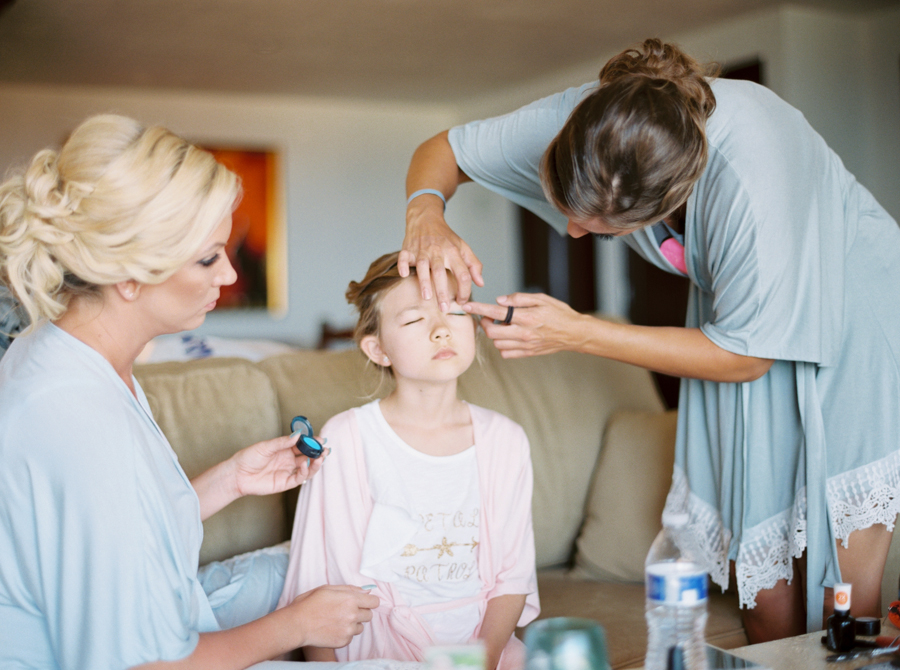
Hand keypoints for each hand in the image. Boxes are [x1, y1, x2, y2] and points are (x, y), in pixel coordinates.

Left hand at [232, 434, 325, 497]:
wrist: (237, 474)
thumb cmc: (248, 458)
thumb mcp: (266, 446)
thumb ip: (283, 442)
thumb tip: (298, 435)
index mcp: (285, 449)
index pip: (303, 445)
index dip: (312, 442)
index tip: (320, 439)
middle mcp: (289, 460)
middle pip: (308, 456)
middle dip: (318, 453)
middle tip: (324, 450)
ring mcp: (288, 471)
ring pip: (307, 468)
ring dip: (315, 463)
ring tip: (320, 458)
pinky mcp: (285, 483)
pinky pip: (299, 478)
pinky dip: (305, 473)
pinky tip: (306, 466)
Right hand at [287, 585, 378, 648]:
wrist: (297, 624)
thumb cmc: (310, 603)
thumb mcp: (328, 588)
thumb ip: (349, 589)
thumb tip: (365, 592)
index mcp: (351, 599)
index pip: (374, 602)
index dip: (370, 601)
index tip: (365, 602)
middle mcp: (353, 615)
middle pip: (369, 615)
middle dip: (361, 612)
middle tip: (346, 610)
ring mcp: (348, 630)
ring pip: (360, 627)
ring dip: (353, 623)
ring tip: (337, 620)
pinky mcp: (343, 641)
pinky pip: (351, 636)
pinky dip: (345, 633)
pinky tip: (333, 628)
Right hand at [400, 202, 483, 308]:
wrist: (426, 218)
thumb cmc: (445, 237)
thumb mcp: (463, 247)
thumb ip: (474, 265)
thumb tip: (480, 283)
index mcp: (454, 252)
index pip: (463, 273)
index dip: (465, 289)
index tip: (462, 301)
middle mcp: (438, 251)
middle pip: (441, 272)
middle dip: (443, 291)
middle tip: (444, 308)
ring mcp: (422, 250)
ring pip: (423, 266)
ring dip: (424, 281)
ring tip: (427, 297)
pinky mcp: (408, 249)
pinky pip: (404, 257)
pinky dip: (403, 265)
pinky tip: (404, 274)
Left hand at [464, 292, 590, 357]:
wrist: (575, 333)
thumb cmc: (559, 313)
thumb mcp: (542, 299)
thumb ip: (519, 299)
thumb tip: (499, 300)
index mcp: (526, 317)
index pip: (496, 312)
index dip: (479, 309)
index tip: (467, 305)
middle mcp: (524, 333)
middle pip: (491, 332)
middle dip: (485, 323)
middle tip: (489, 317)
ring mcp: (525, 345)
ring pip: (497, 343)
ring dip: (495, 334)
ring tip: (504, 325)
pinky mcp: (527, 353)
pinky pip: (506, 353)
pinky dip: (502, 345)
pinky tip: (509, 336)